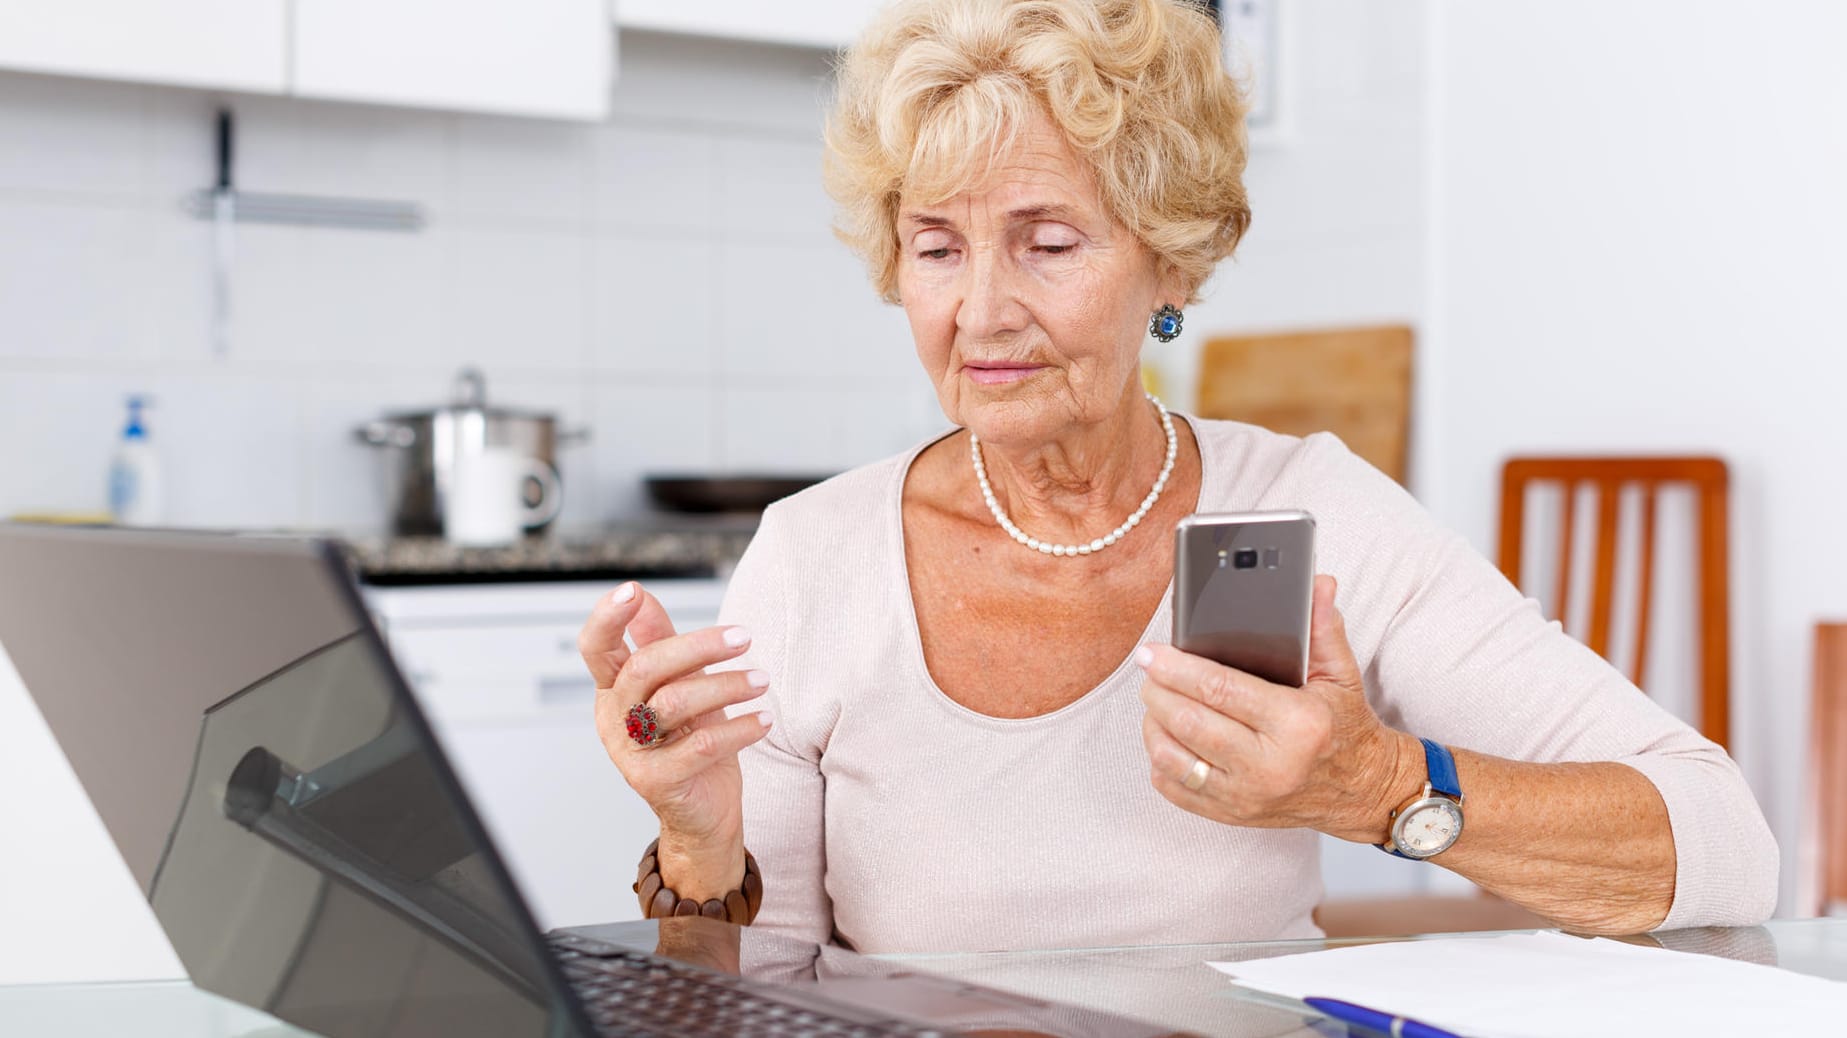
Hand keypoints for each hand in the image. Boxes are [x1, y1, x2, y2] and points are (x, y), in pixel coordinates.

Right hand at [580, 581, 772, 894]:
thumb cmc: (692, 740)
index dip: (608, 617)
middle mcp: (613, 718)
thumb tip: (642, 595)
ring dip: (726, 685)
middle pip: (645, 668)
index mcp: (614, 689)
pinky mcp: (655, 781)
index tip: (633, 590)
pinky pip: (699, 747)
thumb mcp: (679, 685)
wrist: (703, 813)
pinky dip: (738, 729)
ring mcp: (630, 752)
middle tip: (744, 637)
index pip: (595, 647)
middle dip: (697, 646)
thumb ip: (660, 642)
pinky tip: (764, 719)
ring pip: (673, 704)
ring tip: (762, 679)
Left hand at [1136, 575, 1416, 842]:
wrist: (1362, 791)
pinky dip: (1160, 761)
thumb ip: (1323, 628)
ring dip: (1152, 724)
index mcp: (1297, 724)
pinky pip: (1177, 789)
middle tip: (1148, 670)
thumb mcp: (1341, 675)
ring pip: (1175, 758)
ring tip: (1154, 700)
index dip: (1177, 668)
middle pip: (1190, 722)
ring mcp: (1249, 795)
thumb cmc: (1344, 727)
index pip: (1220, 689)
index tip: (1151, 652)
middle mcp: (1271, 765)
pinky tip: (1164, 737)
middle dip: (1157, 691)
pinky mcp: (1234, 815)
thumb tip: (1317, 584)